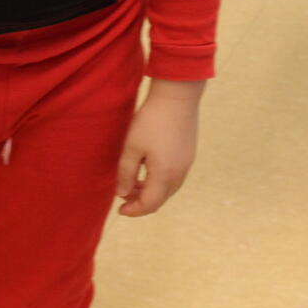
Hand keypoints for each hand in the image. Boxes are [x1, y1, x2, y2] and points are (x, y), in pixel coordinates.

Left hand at [116, 79, 203, 217]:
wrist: (178, 97)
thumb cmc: (152, 121)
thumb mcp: (132, 147)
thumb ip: (125, 173)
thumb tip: (122, 194)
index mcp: (164, 175)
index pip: (149, 204)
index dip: (134, 210)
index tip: (120, 209)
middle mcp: (179, 174)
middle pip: (160, 199)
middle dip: (141, 202)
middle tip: (123, 197)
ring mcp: (186, 164)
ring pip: (168, 189)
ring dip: (150, 191)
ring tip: (132, 183)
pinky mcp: (188, 154)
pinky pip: (174, 177)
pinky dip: (159, 180)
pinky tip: (147, 169)